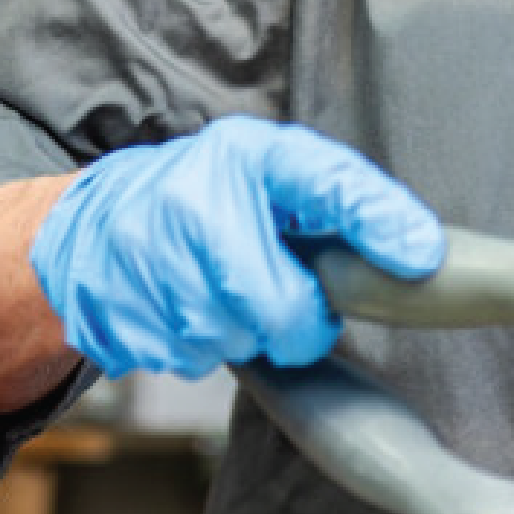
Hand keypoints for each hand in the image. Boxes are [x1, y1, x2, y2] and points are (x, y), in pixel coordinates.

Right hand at [28, 115, 445, 377]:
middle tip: (283, 296)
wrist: (91, 226)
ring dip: (245, 332)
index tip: (422, 259)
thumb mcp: (267, 172)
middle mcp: (196, 204)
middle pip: (284, 309)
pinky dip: (202, 344)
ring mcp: (153, 265)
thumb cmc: (202, 197)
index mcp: (245, 155)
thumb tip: (420, 253)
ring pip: (240, 340)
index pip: (326, 179)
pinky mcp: (126, 315)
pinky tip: (188, 305)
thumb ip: (337, 200)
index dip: (379, 219)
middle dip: (298, 323)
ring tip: (224, 288)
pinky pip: (195, 358)